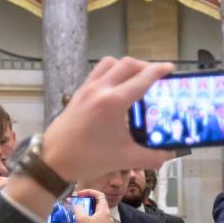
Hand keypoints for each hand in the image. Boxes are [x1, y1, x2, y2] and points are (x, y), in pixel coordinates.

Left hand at [40, 57, 174, 182]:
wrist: (54, 159)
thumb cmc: (88, 158)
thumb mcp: (126, 158)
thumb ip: (152, 157)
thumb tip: (169, 154)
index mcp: (113, 103)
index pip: (141, 79)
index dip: (158, 71)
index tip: (170, 68)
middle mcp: (100, 89)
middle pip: (127, 64)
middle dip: (145, 66)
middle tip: (156, 76)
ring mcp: (88, 88)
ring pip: (111, 63)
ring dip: (127, 66)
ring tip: (137, 78)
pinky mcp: (80, 92)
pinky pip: (99, 71)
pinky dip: (112, 72)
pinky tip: (118, 88)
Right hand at [64, 191, 110, 222]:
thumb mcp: (81, 218)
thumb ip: (77, 208)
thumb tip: (76, 204)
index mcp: (104, 211)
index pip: (99, 195)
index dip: (89, 192)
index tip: (78, 194)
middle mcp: (106, 218)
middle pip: (95, 207)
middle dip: (82, 206)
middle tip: (73, 206)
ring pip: (90, 219)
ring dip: (79, 219)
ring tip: (69, 219)